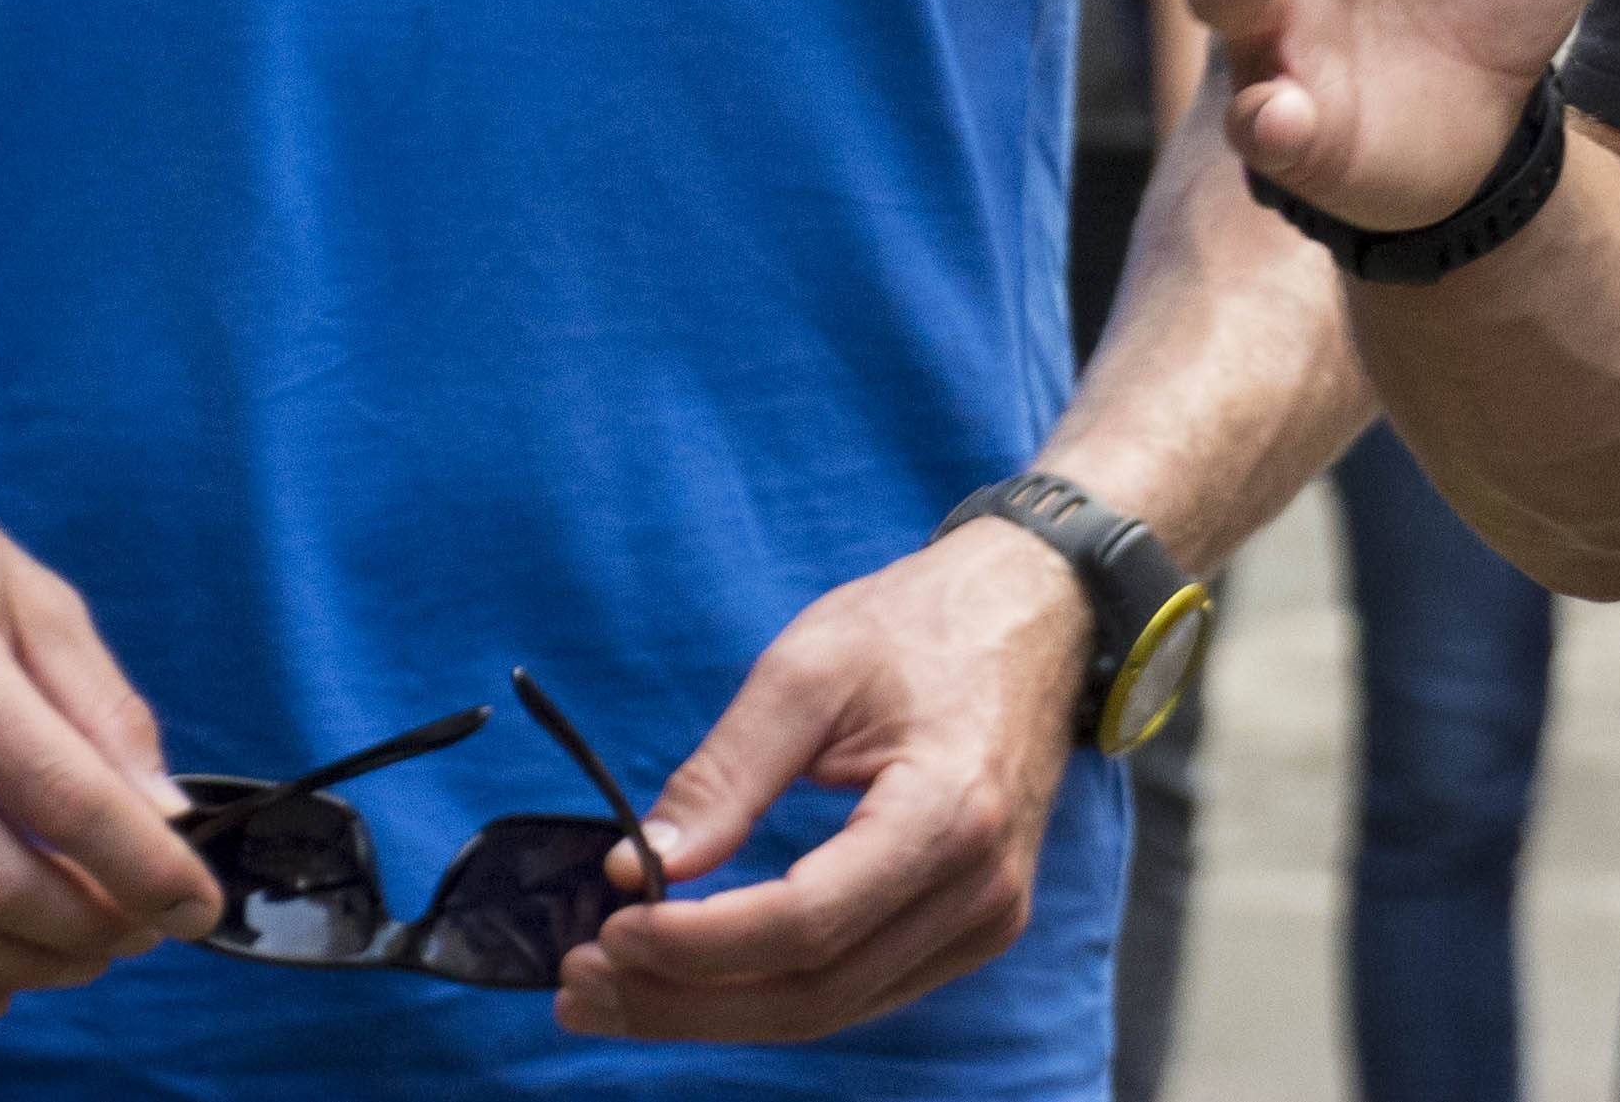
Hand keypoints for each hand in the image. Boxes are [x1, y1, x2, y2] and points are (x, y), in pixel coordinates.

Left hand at [558, 522, 1086, 1043]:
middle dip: (684, 1000)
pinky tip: (696, 975)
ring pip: (831, 1007)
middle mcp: (980, 888)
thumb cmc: (923, 625)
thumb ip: (723, 775)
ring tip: (614, 991)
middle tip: (581, 986)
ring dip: (713, 1010)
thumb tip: (633, 870)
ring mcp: (988, 917)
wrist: (1038, 610)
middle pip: (813, 992)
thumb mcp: (808, 668)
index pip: (807, 923)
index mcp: (949, 813)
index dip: (698, 944)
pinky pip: (859, 989)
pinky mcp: (974, 926)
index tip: (610, 928)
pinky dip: (769, 991)